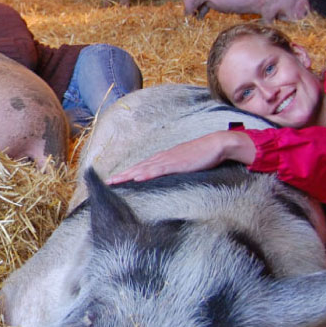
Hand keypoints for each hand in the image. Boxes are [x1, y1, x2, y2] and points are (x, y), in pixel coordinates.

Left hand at [107, 130, 254, 183]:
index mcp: (164, 158)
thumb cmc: (203, 155)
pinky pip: (159, 170)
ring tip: (116, 181)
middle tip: (108, 182)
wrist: (217, 144)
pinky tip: (138, 177)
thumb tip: (168, 177)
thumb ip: (175, 169)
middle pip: (138, 167)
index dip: (128, 173)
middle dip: (123, 175)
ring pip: (144, 169)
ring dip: (129, 175)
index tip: (116, 179)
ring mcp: (169, 160)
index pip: (142, 167)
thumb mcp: (185, 163)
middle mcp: (163, 158)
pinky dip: (147, 173)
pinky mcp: (177, 163)